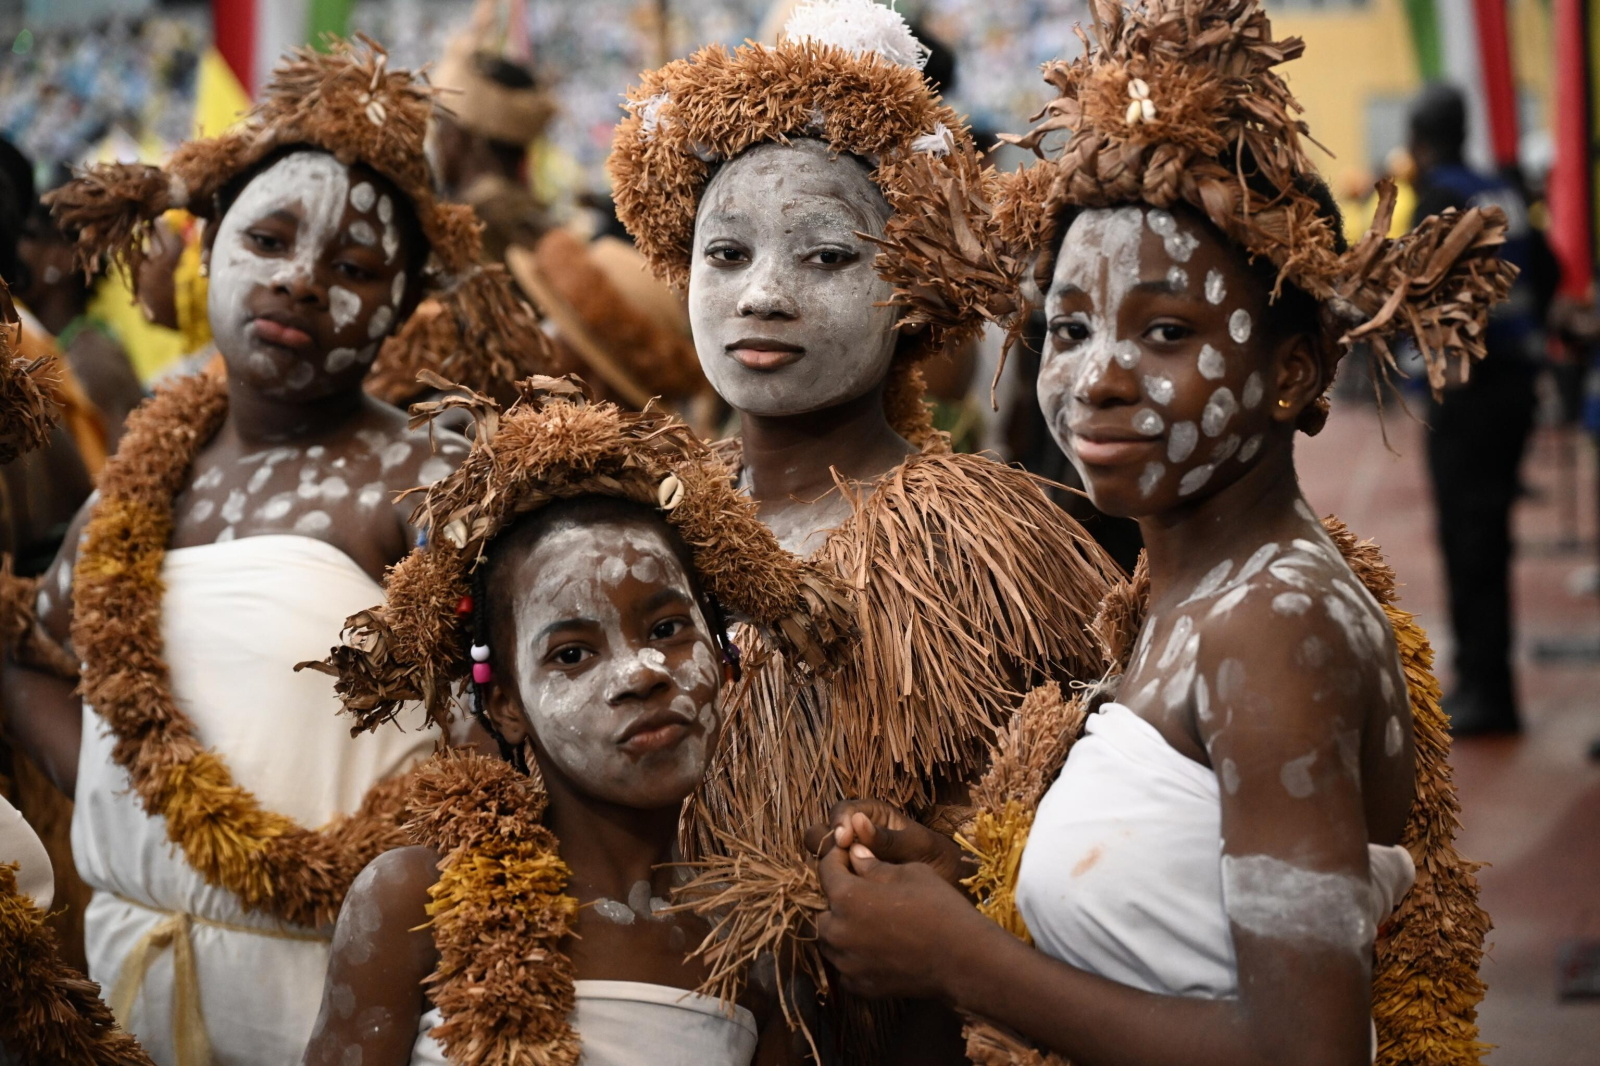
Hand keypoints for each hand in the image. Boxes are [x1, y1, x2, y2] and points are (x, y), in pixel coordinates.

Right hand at [803, 799, 972, 887]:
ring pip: (821, 858)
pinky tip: (842, 897)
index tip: (844, 840)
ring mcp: (850, 861)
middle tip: (837, 861)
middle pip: (822, 832)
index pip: (842, 811)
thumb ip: (889, 838)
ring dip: (824, 867)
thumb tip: (857, 823)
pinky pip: (830, 882)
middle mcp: (856, 836)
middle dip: (824, 844)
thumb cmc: (939, 860)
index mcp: (872, 816)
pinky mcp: (850, 885)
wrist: (951, 890)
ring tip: (839, 881)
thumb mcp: (919, 846)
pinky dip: (831, 887)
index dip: (838, 823)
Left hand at [814, 842, 992, 1000]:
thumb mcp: (910, 873)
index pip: (826, 870)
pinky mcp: (858, 986)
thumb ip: (874, 865)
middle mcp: (838, 932)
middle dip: (837, 896)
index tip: (850, 854)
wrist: (964, 960)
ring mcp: (846, 963)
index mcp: (846, 897)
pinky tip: (875, 947)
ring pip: (829, 940)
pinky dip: (853, 955)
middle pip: (823, 908)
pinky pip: (844, 965)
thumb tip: (855, 855)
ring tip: (868, 919)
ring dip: (841, 926)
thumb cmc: (940, 908)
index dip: (837, 857)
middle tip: (861, 890)